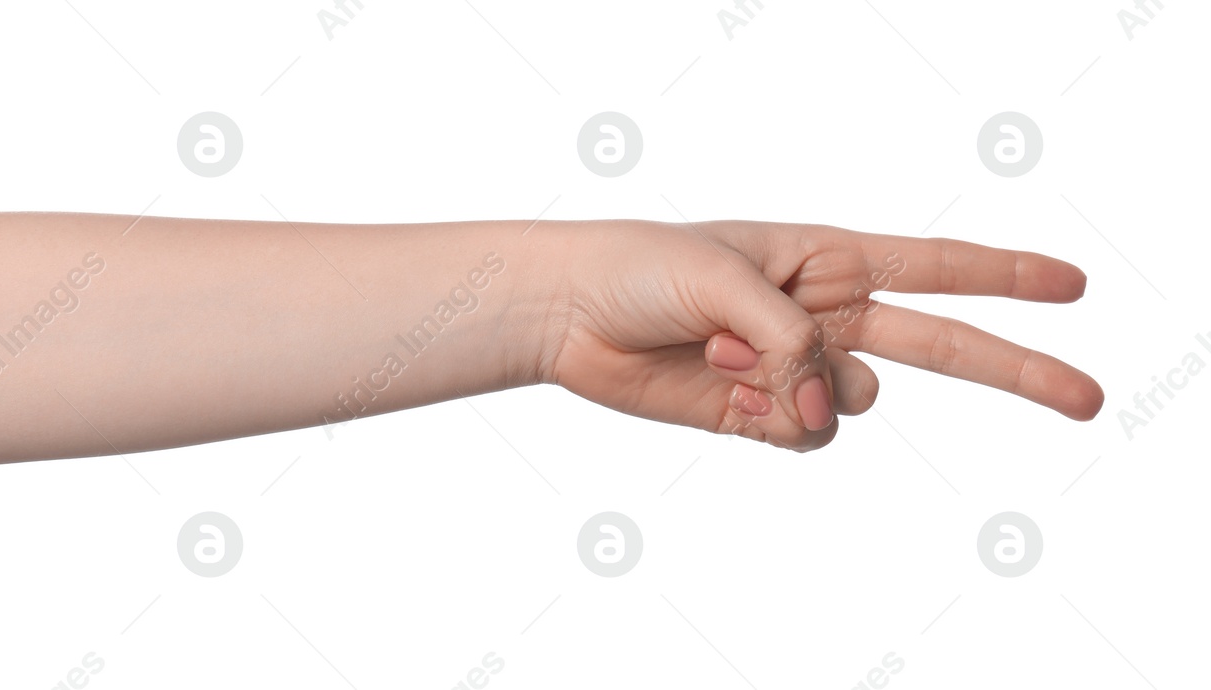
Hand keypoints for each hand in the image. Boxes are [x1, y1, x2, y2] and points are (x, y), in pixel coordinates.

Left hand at [535, 220, 1103, 451]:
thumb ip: (792, 339)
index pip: (937, 267)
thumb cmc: (644, 268)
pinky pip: (805, 434)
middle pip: (942, 346)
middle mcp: (824, 315)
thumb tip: (826, 407)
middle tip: (1087, 398)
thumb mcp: (726, 278)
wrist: (572, 314)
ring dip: (802, 387)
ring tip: (725, 352)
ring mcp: (794, 368)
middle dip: (1015, 369)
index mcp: (828, 259)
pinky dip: (776, 419)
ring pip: (855, 400)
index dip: (1006, 277)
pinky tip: (726, 388)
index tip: (1071, 285)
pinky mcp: (759, 413)